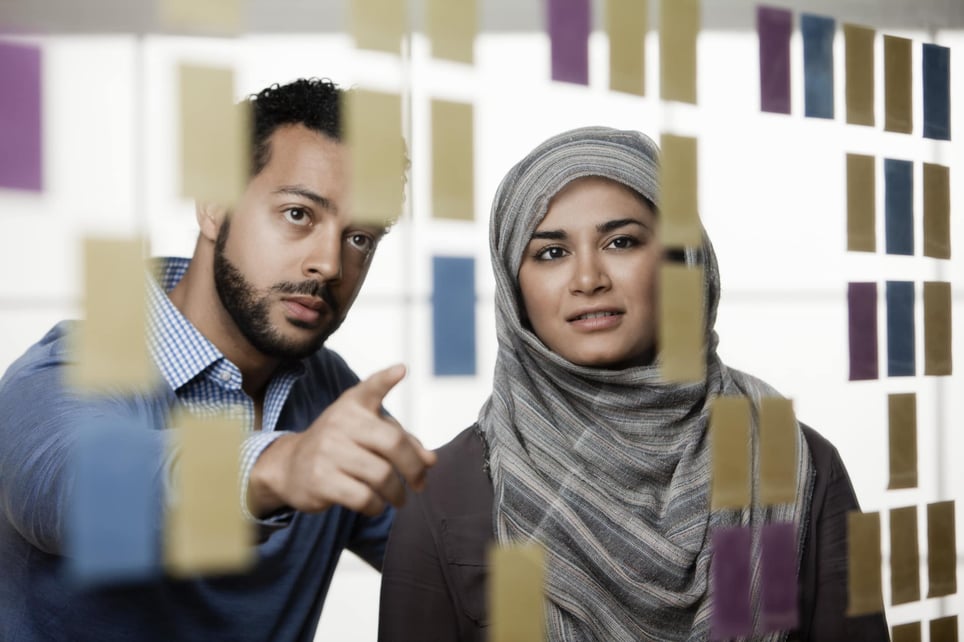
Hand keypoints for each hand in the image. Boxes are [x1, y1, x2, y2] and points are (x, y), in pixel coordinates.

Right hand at [247, 364, 436, 516]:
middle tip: (420, 483)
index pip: (370, 388)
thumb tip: (431, 460)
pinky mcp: (321, 479)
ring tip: (399, 497)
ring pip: (382, 476)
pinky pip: (364, 498)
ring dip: (397, 493)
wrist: (290, 466)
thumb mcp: (368, 434)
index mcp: (353, 405)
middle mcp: (339, 422)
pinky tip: (376, 504)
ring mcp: (328, 451)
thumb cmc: (341, 447)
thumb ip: (402, 441)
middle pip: (393, 444)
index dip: (385, 379)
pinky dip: (377, 506)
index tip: (401, 370)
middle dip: (414, 468)